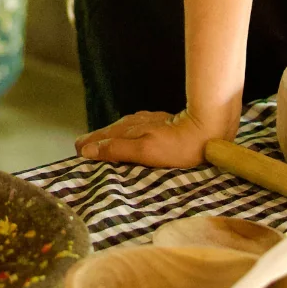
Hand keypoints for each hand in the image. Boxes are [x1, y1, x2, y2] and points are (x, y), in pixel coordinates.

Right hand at [76, 108, 221, 168]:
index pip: (93, 140)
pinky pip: (132, 131)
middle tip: (85, 163)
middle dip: (93, 147)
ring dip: (108, 144)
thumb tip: (86, 149)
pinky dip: (124, 140)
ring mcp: (144, 121)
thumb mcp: (144, 151)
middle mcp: (130, 123)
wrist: (208, 129)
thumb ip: (116, 150)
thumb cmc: (178, 146)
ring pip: (117, 132)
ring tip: (101, 156)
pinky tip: (129, 145)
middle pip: (103, 135)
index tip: (79, 166)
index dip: (84, 151)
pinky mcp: (157, 123)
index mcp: (124, 130)